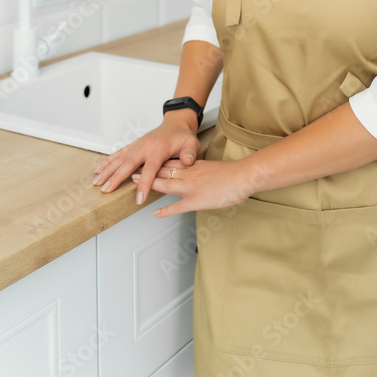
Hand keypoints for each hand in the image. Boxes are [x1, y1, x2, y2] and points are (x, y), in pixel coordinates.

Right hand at [92, 120, 200, 204]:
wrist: (176, 122)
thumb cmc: (183, 135)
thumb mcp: (192, 143)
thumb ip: (190, 153)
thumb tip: (187, 161)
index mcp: (159, 149)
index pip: (150, 169)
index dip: (144, 184)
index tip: (139, 198)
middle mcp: (146, 146)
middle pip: (129, 164)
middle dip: (116, 178)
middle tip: (106, 190)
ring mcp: (138, 145)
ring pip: (121, 159)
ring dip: (108, 170)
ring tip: (97, 182)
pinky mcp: (134, 145)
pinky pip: (120, 153)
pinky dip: (109, 161)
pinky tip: (99, 169)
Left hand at [132, 157, 255, 216]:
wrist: (243, 176)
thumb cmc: (234, 173)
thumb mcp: (215, 168)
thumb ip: (204, 172)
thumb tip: (200, 175)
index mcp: (195, 165)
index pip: (171, 162)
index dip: (157, 163)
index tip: (146, 162)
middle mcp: (189, 173)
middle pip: (163, 170)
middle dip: (147, 171)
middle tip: (133, 171)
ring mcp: (191, 187)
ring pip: (165, 184)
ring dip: (149, 184)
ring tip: (136, 184)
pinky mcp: (196, 200)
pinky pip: (177, 206)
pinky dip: (164, 211)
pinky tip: (155, 213)